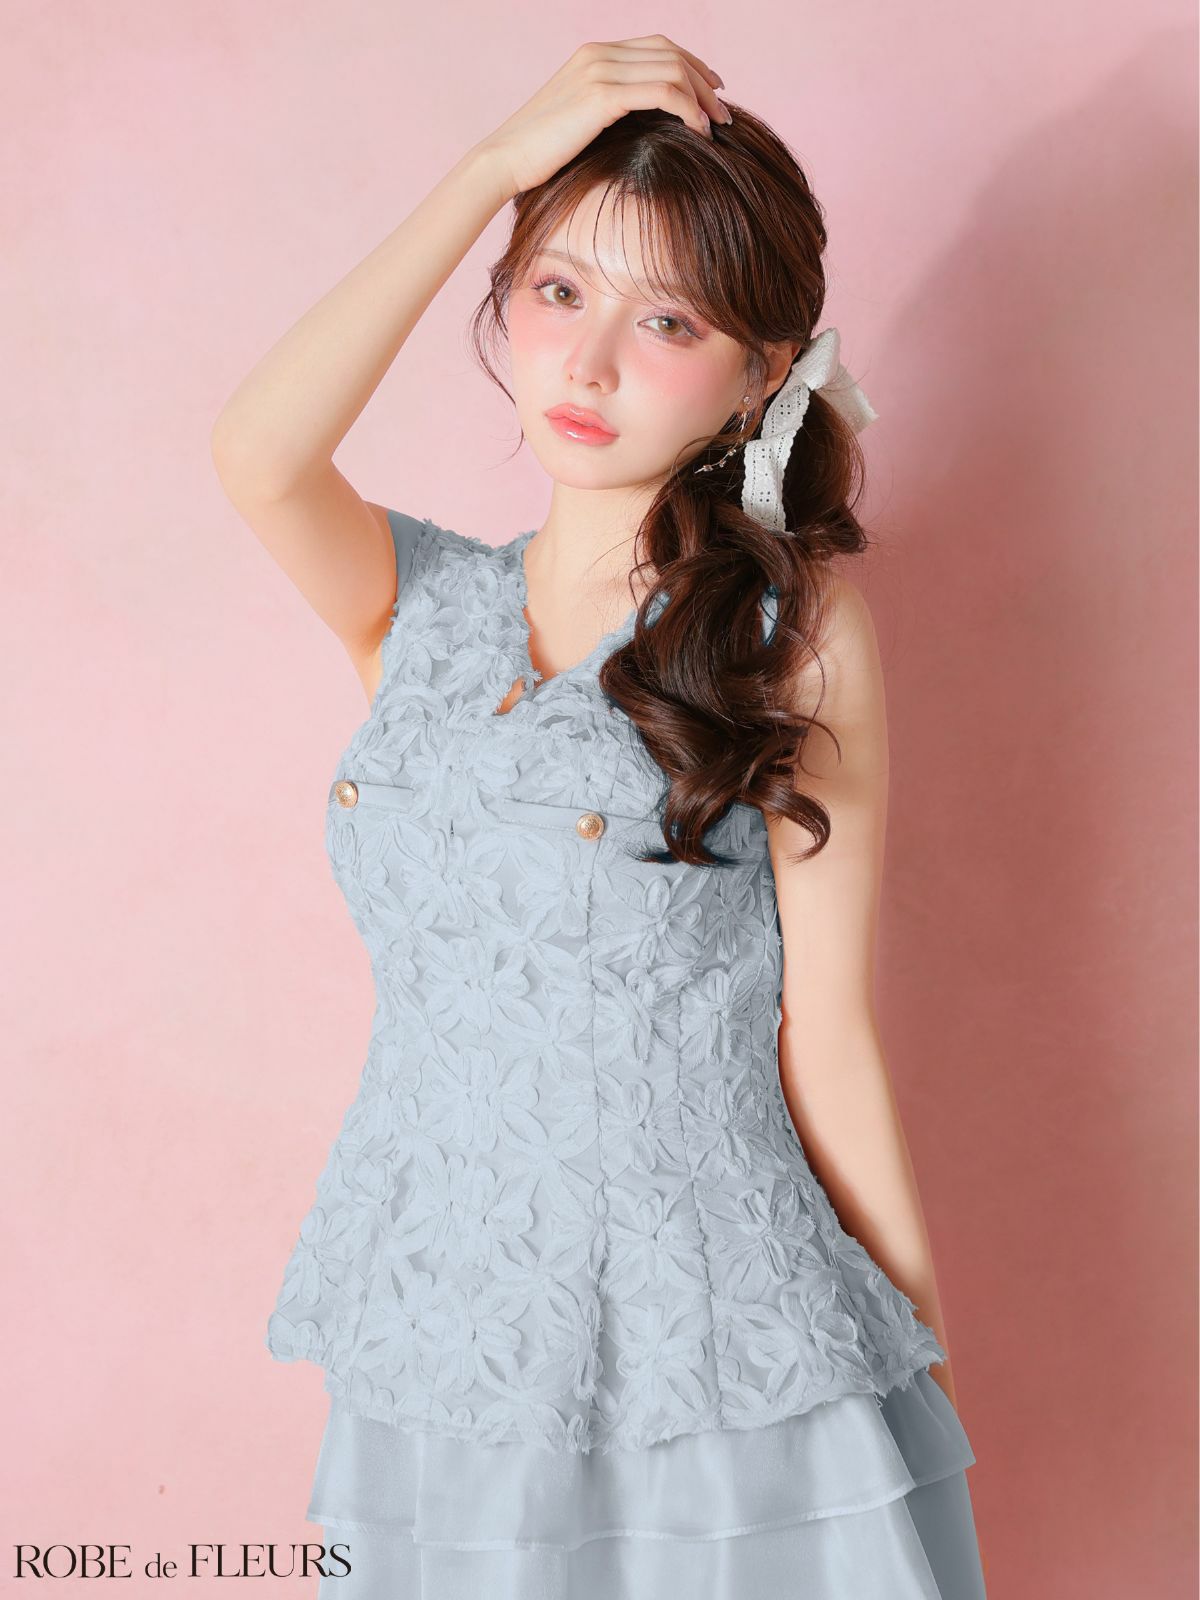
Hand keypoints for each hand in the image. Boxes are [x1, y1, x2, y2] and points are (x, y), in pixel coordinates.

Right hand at [474, 35, 727, 201]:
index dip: (692, 65)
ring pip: (673, 68)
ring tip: (716, 126)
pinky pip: (664, 92)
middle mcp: (599, 54)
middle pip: (671, 52)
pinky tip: (699, 131)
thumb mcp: (577, 124)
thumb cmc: (538, 156)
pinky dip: (689, 109)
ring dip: (702, 96)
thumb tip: (642, 127)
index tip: (713, 92)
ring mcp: (600, 70)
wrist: (503, 161)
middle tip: (724, 114)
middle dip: (705, 81)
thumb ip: (608, 112)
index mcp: (594, 55)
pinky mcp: (602, 95)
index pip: (658, 46)